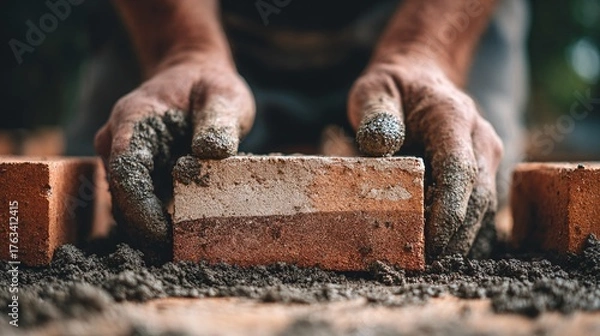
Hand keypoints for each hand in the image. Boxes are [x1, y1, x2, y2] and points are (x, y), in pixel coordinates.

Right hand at [94, 58, 254, 250]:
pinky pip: (143, 203)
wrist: (194, 77)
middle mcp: (119, 141)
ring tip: (187, 249)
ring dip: (152, 229)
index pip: (125, 170)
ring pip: (129, 205)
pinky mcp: (141, 174)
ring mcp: (126, 159)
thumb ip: (217, 123)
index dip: (140, 208)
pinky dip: (159, 222)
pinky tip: (185, 236)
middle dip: (146, 229)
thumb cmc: (209, 86)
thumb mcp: (224, 97)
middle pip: (122, 195)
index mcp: (133, 119)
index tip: (165, 235)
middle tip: (181, 254)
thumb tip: (209, 155)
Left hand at [348, 55, 502, 257]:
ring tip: (429, 263)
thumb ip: (375, 116)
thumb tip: (381, 146)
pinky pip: (480, 208)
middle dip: (453, 237)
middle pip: (477, 198)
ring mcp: (486, 154)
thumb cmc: (392, 88)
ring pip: (483, 208)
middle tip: (422, 265)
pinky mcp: (484, 169)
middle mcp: (480, 138)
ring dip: (460, 240)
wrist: (419, 77)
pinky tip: (442, 250)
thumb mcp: (373, 92)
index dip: (447, 213)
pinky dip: (464, 231)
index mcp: (453, 118)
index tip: (428, 244)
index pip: (459, 172)